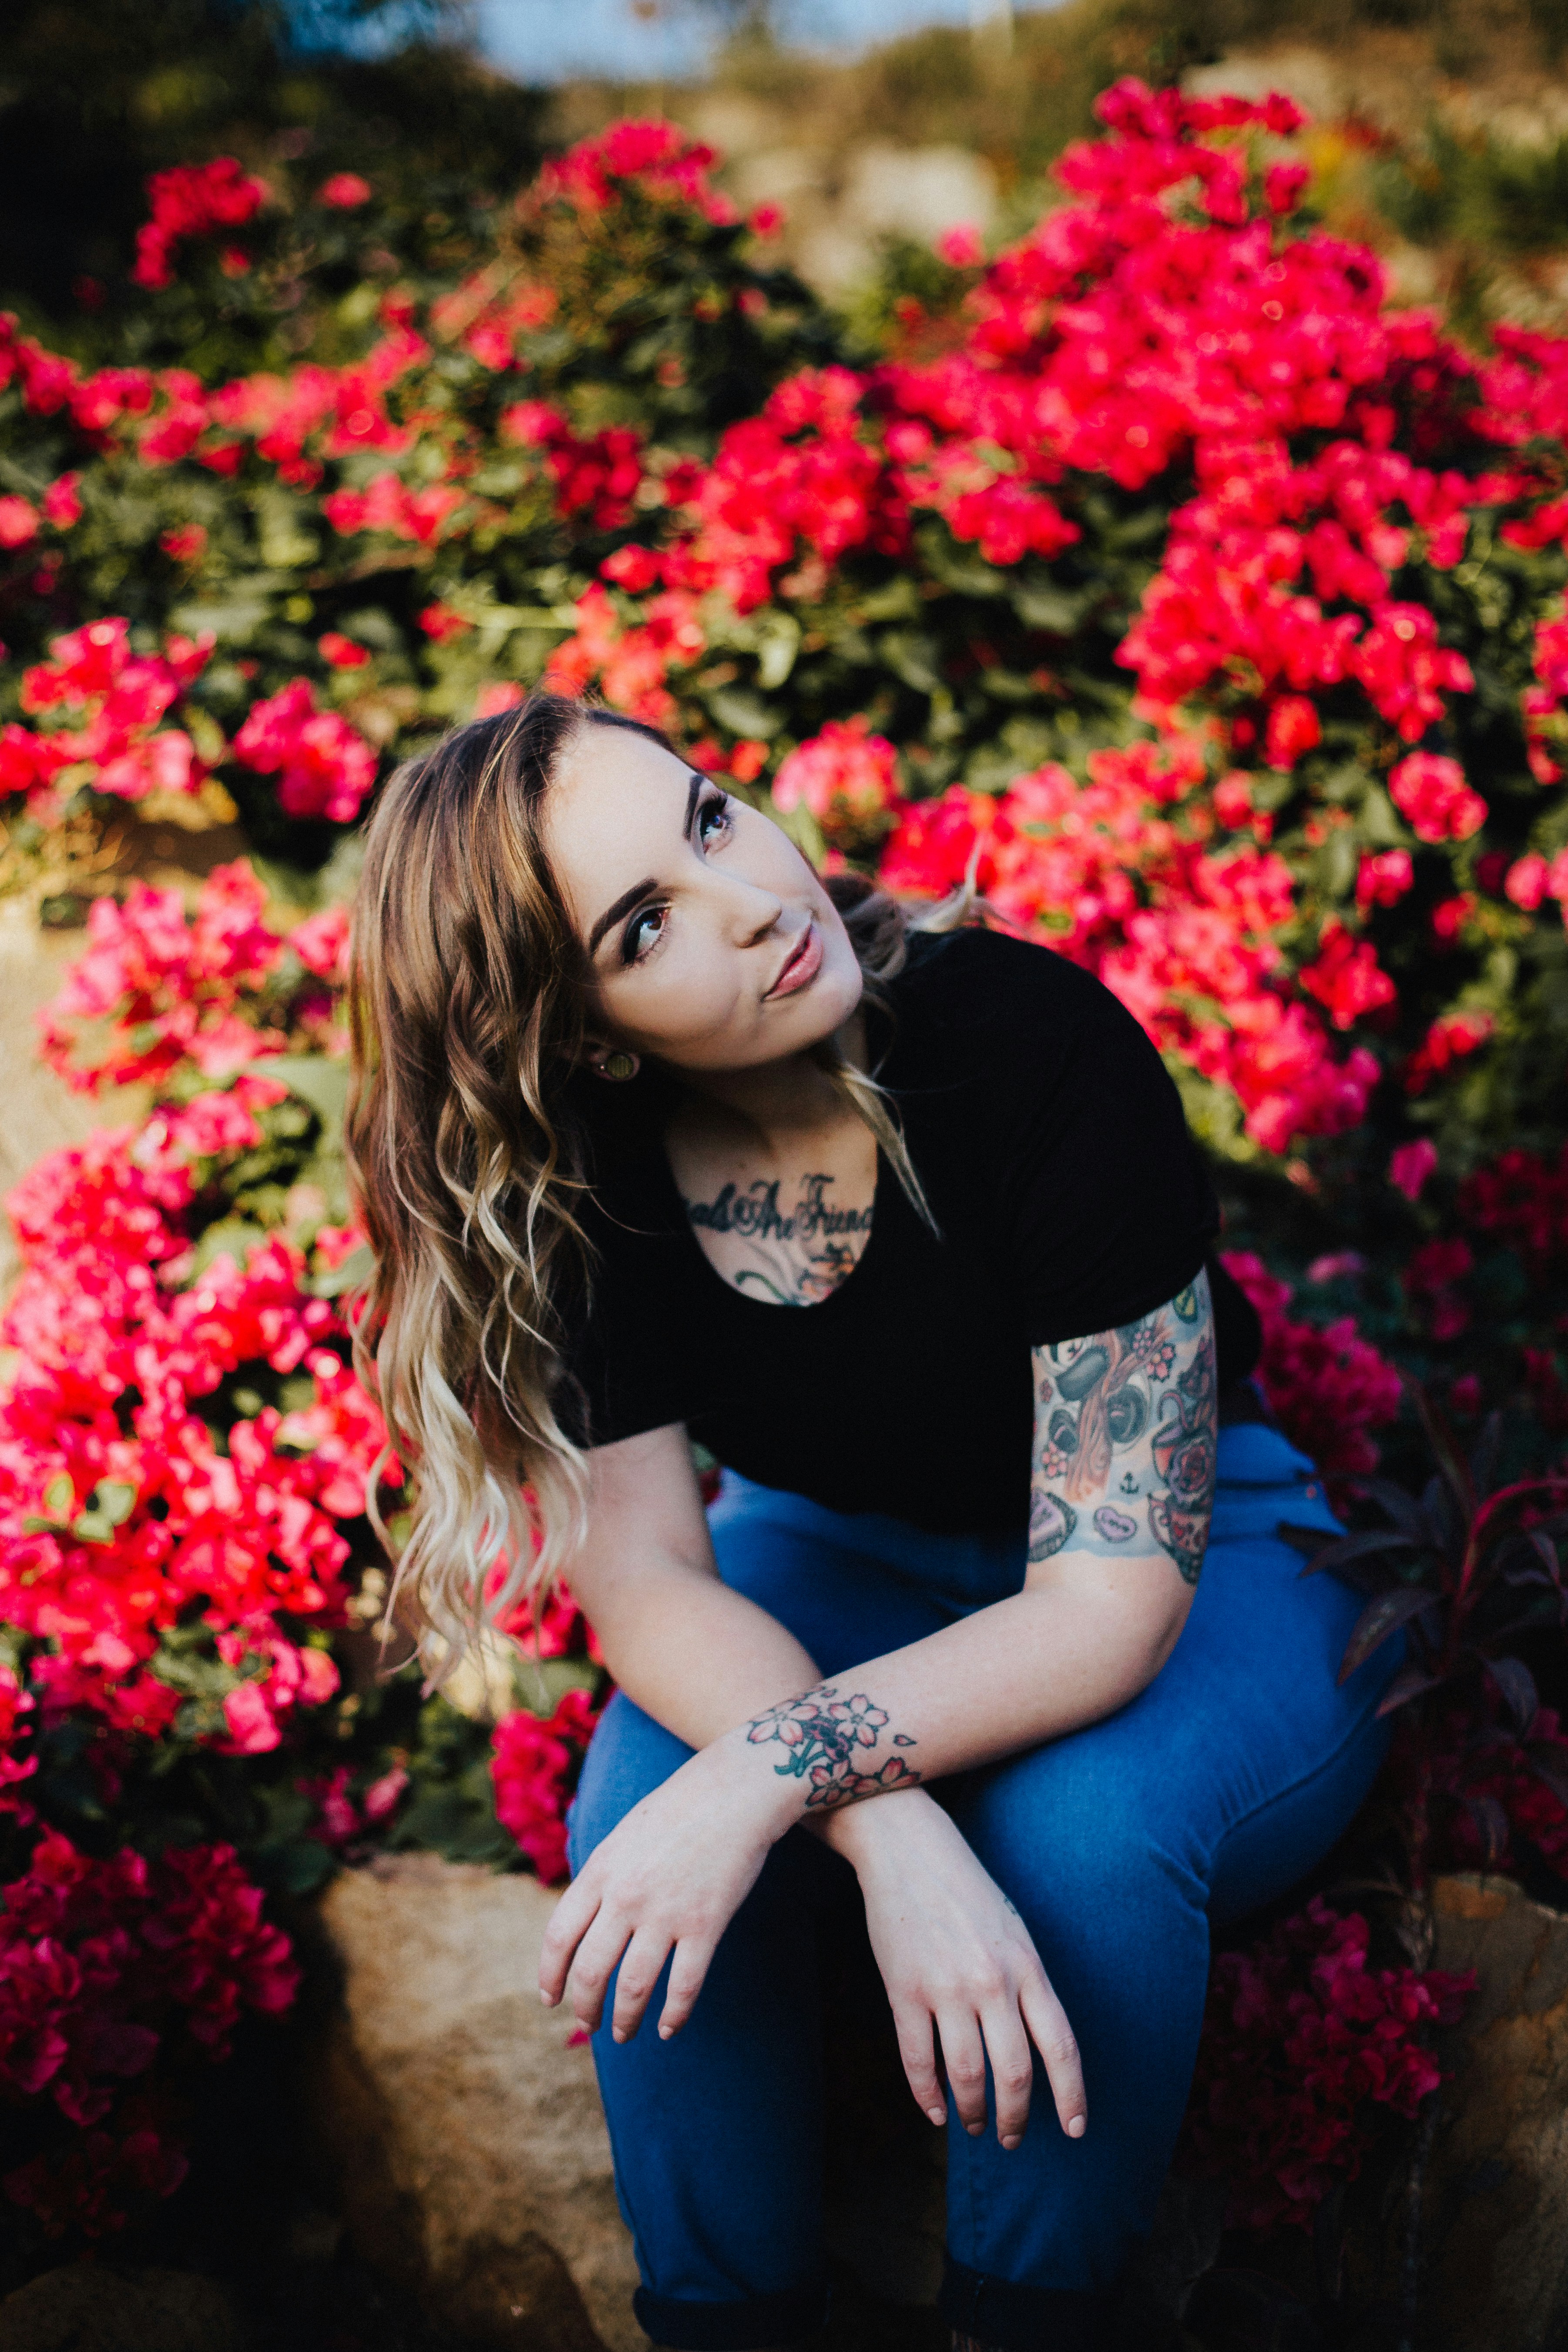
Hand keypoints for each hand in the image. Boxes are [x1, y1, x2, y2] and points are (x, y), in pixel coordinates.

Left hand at [538, 1731, 796, 2042]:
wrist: (734, 1791)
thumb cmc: (678, 1810)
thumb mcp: (622, 1837)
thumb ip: (601, 1879)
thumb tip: (583, 1925)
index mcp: (601, 1871)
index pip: (559, 1937)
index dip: (551, 1976)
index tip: (551, 1999)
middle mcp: (627, 1896)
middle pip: (591, 1970)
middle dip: (585, 2006)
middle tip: (588, 2024)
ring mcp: (666, 1913)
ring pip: (633, 1986)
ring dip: (623, 2020)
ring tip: (621, 2034)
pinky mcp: (705, 1925)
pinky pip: (683, 1986)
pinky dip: (673, 2016)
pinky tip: (667, 2029)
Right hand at [833, 1792, 1086, 2149]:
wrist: (910, 1850)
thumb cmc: (968, 1892)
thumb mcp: (1015, 1933)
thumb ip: (1027, 1987)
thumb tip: (1035, 2051)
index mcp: (1027, 1967)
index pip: (1060, 2047)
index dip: (1071, 2095)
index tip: (1075, 2129)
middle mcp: (992, 1982)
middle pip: (1015, 2073)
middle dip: (1015, 2118)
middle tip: (1011, 2138)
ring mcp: (946, 1987)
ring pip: (966, 2075)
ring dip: (972, 2112)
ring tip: (972, 2126)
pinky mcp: (904, 1990)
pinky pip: (917, 2060)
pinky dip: (928, 2095)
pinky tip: (937, 2110)